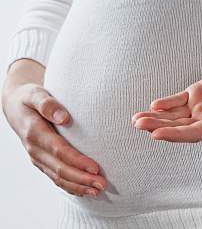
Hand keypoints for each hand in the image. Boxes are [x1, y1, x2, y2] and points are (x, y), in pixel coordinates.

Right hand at [1, 82, 106, 196]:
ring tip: (97, 190)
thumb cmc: (29, 97)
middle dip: (82, 179)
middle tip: (102, 184)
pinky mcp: (40, 161)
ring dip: (77, 186)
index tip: (95, 168)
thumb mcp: (36, 94)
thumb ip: (48, 104)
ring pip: (57, 177)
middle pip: (60, 169)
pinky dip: (69, 186)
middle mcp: (34, 149)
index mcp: (35, 132)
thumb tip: (63, 117)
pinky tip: (84, 190)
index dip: (77, 161)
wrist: (15, 105)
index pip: (59, 151)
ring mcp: (36, 157)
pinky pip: (54, 177)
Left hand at [131, 58, 201, 141]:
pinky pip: (179, 101)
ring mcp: (201, 107)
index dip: (176, 134)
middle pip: (180, 127)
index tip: (156, 134)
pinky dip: (166, 103)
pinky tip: (154, 105)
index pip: (195, 133)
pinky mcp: (197, 93)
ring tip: (137, 118)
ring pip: (176, 116)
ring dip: (157, 118)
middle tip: (139, 123)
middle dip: (159, 126)